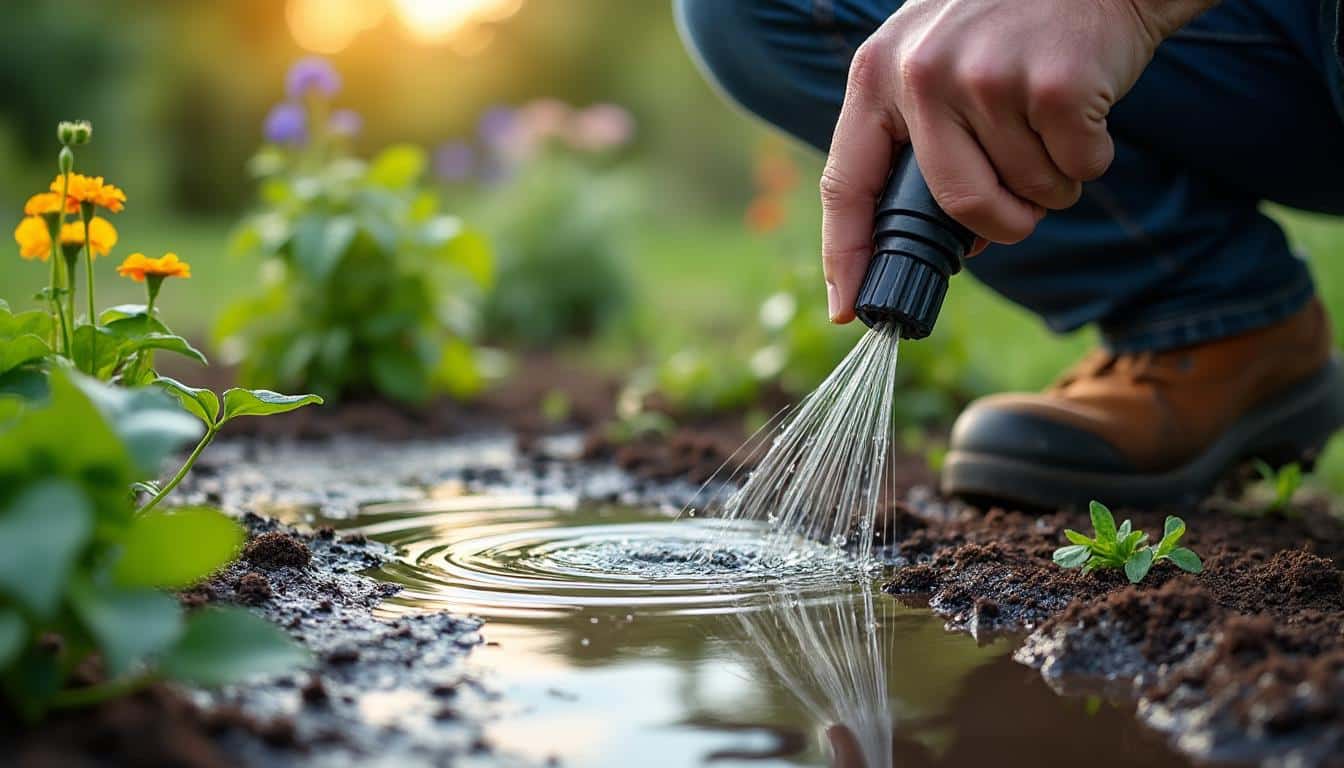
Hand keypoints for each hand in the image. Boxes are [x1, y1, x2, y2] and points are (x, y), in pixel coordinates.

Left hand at [820, 0, 1215, 322]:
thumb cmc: (1012, 25)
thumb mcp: (935, 57)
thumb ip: (921, 138)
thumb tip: (947, 247)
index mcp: (878, 73)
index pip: (844, 184)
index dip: (844, 256)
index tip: (846, 309)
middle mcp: (921, 74)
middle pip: (955, 205)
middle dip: (999, 227)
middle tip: (1022, 214)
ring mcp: (985, 76)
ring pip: (1025, 192)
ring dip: (1052, 184)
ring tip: (1053, 123)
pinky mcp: (1053, 83)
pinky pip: (1075, 170)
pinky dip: (1090, 159)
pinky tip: (1085, 107)